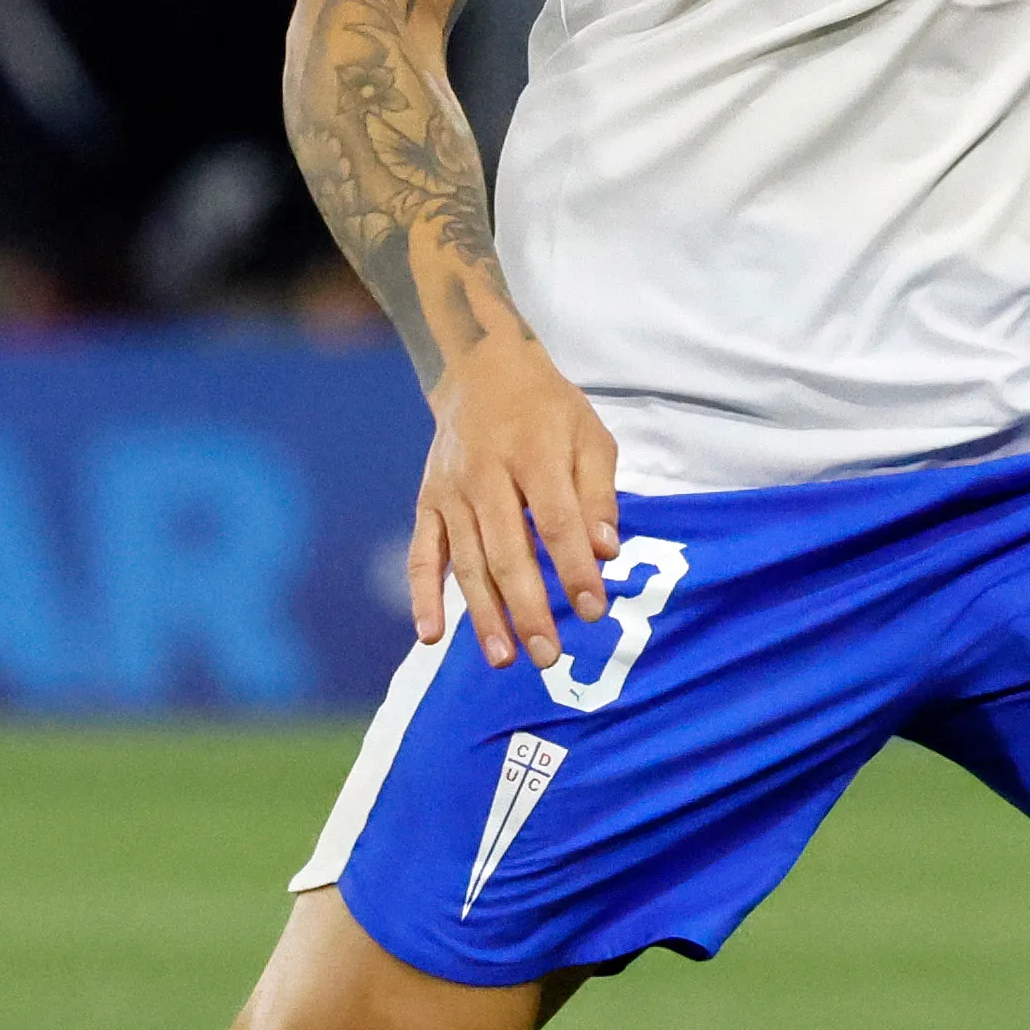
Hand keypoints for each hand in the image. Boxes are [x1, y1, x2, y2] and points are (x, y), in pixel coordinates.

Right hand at [407, 333, 620, 674]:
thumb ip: (599, 494)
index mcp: (533, 453)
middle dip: (529, 607)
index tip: (593, 609)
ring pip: (467, 561)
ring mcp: (452, 491)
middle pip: (508, 551)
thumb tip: (606, 551)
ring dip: (483, 614)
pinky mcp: (428, 502)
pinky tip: (431, 634)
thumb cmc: (547, 410)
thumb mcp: (589, 435)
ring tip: (504, 658)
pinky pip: (422, 553)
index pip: (556, 521)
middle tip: (549, 655)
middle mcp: (486, 475)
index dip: (574, 568)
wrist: (481, 371)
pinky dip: (422, 594)